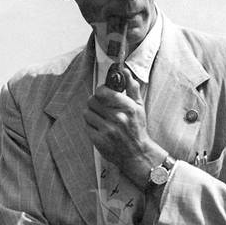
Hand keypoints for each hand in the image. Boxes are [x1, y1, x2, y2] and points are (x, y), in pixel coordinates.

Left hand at [84, 70, 166, 185]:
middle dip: (95, 102)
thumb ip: (132, 87)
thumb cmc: (137, 129)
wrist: (137, 154)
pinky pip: (86, 126)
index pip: (102, 91)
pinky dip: (91, 125)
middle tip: (101, 107)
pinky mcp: (99, 140)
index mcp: (128, 107)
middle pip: (92, 101)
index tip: (103, 94)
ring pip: (87, 113)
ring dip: (91, 114)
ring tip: (100, 118)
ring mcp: (107, 130)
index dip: (100, 91)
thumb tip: (124, 70)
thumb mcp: (139, 107)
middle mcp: (118, 118)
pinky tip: (99, 128)